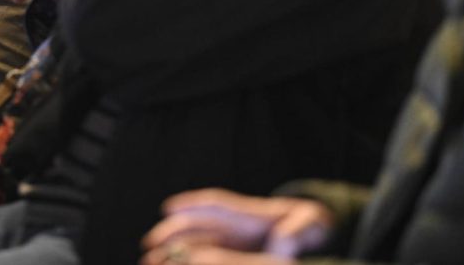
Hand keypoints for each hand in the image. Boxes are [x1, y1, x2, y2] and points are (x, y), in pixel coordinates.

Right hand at [140, 189, 332, 263]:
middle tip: (151, 243)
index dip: (194, 204)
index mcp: (250, 214)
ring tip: (151, 257)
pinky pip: (203, 253)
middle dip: (173, 231)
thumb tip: (284, 240)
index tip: (171, 207)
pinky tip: (170, 262)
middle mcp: (232, 224)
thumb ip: (301, 227)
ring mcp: (227, 238)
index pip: (217, 205)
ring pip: (192, 239)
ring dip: (172, 246)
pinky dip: (187, 256)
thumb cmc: (310, 226)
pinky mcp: (228, 252)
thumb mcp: (313, 223)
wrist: (310, 235)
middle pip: (196, 222)